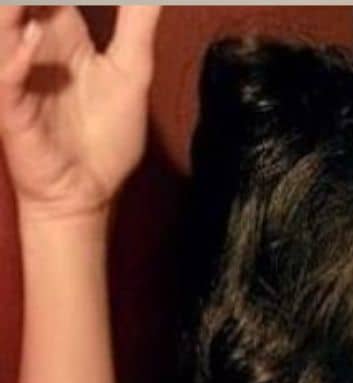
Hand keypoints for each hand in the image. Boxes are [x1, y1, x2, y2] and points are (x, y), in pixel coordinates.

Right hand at [0, 6, 159, 221]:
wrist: (88, 191)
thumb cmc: (106, 134)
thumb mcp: (132, 70)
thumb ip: (138, 21)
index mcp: (60, 30)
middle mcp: (32, 43)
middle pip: (23, 0)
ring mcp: (16, 72)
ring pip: (2, 28)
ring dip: (14, 9)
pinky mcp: (11, 107)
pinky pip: (4, 77)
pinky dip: (15, 57)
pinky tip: (31, 40)